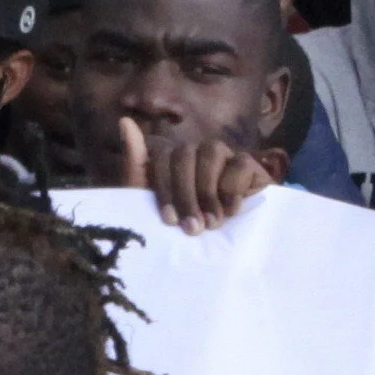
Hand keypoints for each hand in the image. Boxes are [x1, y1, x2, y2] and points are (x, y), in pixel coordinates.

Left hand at [110, 115, 275, 233]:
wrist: (217, 252)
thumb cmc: (178, 229)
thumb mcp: (148, 202)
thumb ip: (136, 163)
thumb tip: (125, 121)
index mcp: (169, 159)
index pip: (161, 156)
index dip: (164, 188)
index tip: (168, 220)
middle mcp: (195, 152)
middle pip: (185, 154)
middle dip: (185, 195)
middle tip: (192, 228)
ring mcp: (223, 157)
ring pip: (212, 151)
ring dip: (207, 190)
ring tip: (212, 222)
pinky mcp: (249, 166)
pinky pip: (240, 162)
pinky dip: (233, 187)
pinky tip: (231, 210)